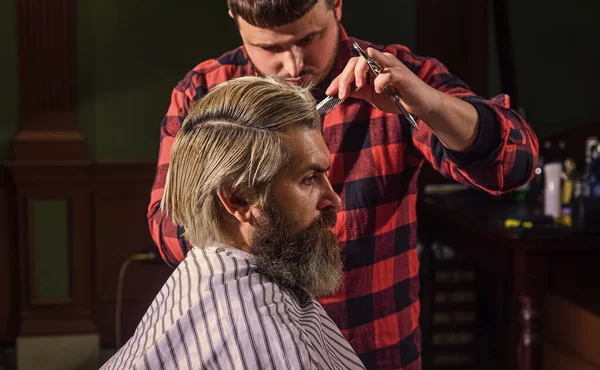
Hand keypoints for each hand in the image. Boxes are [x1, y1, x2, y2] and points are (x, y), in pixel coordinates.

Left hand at [325, 47, 441, 116]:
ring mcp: (392, 66)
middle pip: (356, 60)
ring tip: (357, 87)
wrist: (420, 105)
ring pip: (369, 58)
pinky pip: (387, 73)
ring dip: (358, 73)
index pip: (351, 66)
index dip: (339, 79)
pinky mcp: (402, 75)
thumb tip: (339, 91)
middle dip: (345, 77)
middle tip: (341, 95)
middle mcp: (381, 61)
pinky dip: (379, 81)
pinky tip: (378, 91)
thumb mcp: (372, 96)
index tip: (329, 92)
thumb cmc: (397, 98)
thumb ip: (358, 90)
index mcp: (373, 65)